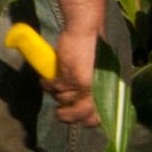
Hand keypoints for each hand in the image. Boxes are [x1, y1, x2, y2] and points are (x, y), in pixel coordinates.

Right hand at [52, 0, 104, 125]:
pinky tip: (45, 81)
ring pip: (63, 99)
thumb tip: (88, 100)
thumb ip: (97, 86)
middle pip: (79, 114)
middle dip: (67, 116)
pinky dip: (46, 85)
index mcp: (107, 90)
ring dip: (55, 94)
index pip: (98, 116)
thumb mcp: (101, 71)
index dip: (86, 121)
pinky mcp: (68, 77)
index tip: (77, 117)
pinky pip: (53, 87)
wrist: (87, 30)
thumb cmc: (95, 47)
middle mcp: (96, 91)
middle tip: (59, 113)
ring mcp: (82, 85)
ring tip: (52, 87)